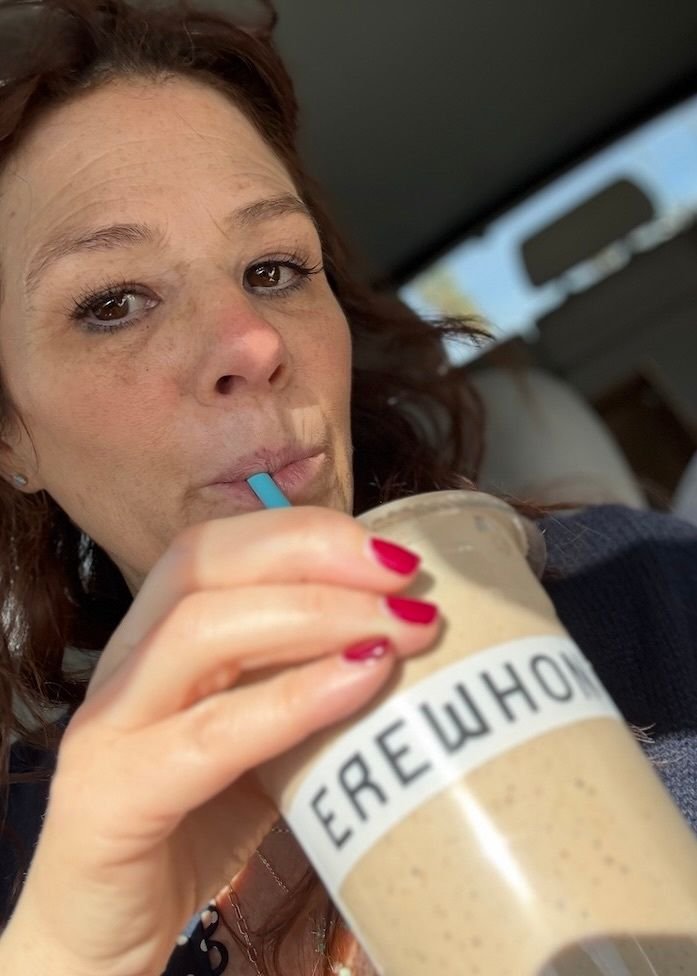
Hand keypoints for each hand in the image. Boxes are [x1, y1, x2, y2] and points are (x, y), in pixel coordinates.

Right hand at [3, 506, 439, 975]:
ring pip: (203, 632)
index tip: (394, 556)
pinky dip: (292, 699)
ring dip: (317, 616)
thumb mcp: (255, 734)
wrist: (101, 931)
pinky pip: (210, 735)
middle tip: (408, 582)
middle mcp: (123, 663)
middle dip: (316, 557)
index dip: (306, 535)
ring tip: (401, 630)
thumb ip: (301, 681)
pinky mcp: (112, 796)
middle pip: (205, 565)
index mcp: (155, 637)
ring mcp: (110, 726)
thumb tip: (405, 637)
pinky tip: (360, 682)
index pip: (220, 546)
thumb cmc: (194, 820)